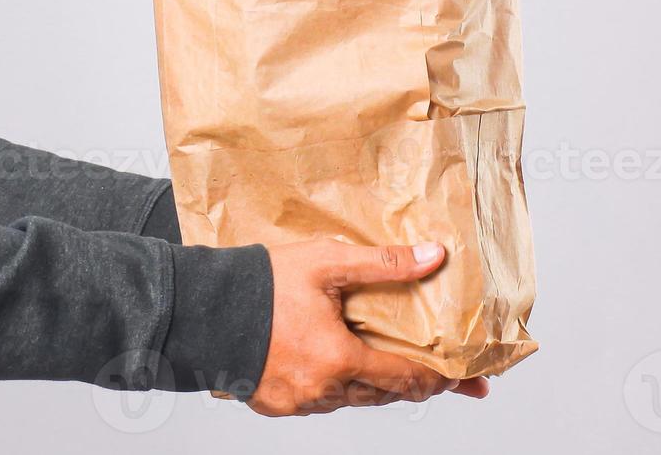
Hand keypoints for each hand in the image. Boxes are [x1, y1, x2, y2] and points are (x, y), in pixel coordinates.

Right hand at [248, 240, 490, 415]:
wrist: (202, 309)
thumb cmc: (262, 284)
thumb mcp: (328, 263)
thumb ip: (385, 263)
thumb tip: (434, 256)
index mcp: (338, 359)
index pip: (402, 378)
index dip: (436, 379)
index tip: (458, 378)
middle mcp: (321, 390)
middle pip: (381, 394)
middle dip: (412, 385)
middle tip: (442, 380)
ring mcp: (297, 402)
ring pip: (351, 400)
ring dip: (374, 386)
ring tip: (395, 370)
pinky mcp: (277, 404)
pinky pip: (320, 401)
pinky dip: (338, 388)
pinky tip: (344, 369)